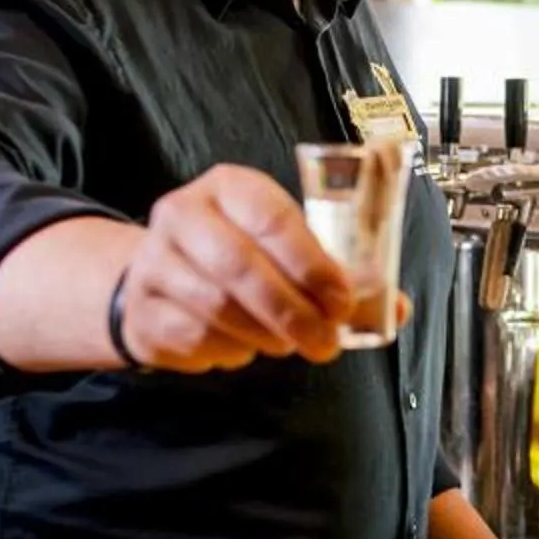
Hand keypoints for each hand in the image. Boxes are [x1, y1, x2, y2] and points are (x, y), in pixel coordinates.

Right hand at [114, 164, 401, 371]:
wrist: (159, 276)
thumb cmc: (242, 256)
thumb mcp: (286, 246)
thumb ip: (338, 272)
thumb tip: (397, 306)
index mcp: (228, 186)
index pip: (272, 218)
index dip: (311, 263)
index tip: (344, 300)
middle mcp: (183, 214)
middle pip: (239, 267)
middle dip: (292, 312)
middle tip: (325, 342)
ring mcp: (154, 262)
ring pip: (216, 309)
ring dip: (265, 336)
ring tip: (289, 345)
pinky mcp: (141, 310)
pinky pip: (194, 338)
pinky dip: (231, 351)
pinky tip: (246, 348)